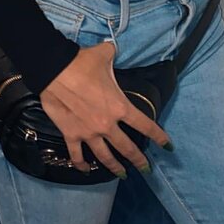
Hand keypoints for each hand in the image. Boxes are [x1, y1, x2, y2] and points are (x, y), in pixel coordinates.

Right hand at [39, 41, 171, 175]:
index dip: (158, 137)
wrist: (55, 70)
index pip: (145, 125)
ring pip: (105, 156)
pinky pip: (77, 155)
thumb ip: (113, 54)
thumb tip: (112, 48)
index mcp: (120, 107)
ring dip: (115, 167)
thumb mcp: (105, 54)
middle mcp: (107, 124)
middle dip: (139, 160)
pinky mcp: (71, 135)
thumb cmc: (83, 62)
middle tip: (146, 169)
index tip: (168, 146)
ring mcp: (89, 133)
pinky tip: (86, 170)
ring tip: (123, 175)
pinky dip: (82, 164)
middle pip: (127, 148)